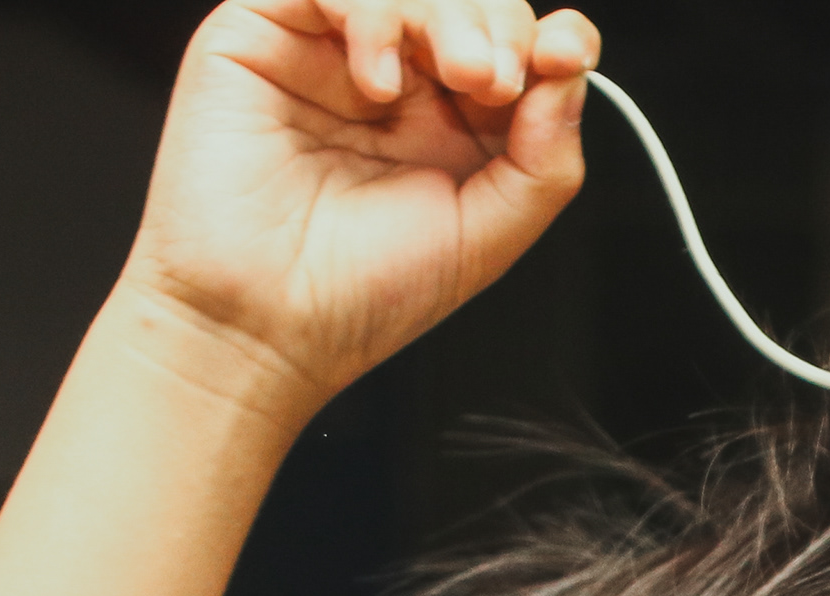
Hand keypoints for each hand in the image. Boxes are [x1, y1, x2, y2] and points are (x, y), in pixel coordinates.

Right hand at [121, 0, 599, 412]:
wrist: (264, 330)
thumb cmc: (360, 296)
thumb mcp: (489, 233)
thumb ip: (545, 158)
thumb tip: (569, 74)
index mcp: (449, 119)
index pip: (512, 41)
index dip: (549, 37)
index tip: (563, 56)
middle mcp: (392, 78)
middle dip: (497, 23)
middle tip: (497, 79)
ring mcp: (327, 51)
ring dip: (447, 12)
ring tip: (462, 76)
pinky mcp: (260, 34)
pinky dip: (370, 13)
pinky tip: (378, 83)